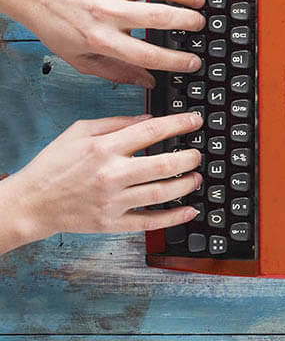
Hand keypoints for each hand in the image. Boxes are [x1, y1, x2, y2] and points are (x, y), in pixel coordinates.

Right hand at [0, 113, 202, 254]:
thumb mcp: (78, 132)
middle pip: (163, 164)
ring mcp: (113, 200)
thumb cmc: (53, 165)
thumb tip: (148, 118)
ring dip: (186, 184)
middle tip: (197, 154)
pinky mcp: (112, 222)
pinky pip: (149, 221)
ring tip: (196, 177)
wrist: (31, 203)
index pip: (151, 131)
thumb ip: (115, 123)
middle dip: (189, 158)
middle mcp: (111, 174)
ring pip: (161, 192)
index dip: (179, 124)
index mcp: (103, 148)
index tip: (195, 121)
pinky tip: (189, 211)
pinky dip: (173, 217)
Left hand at [3, 0, 204, 86]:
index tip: (192, 62)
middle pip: (161, 18)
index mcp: (101, 40)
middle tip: (200, 26)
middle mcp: (108, 13)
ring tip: (200, 2)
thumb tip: (148, 82)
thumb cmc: (56, 25)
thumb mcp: (80, 59)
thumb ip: (116, 73)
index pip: (148, 54)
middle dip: (188, 23)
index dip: (175, 61)